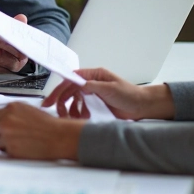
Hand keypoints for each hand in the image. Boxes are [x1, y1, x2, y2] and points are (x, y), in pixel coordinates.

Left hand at [0, 102, 82, 159]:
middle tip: (6, 138)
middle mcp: (6, 120)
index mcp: (10, 108)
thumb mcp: (27, 110)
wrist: (59, 136)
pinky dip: (9, 151)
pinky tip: (22, 147)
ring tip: (18, 142)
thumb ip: (10, 113)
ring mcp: (7, 134)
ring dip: (2, 143)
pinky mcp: (11, 148)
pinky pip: (3, 151)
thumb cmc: (47, 124)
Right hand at [42, 68, 174, 120]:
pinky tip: (81, 119)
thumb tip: (78, 85)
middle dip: (61, 100)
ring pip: (74, 100)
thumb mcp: (110, 88)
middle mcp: (91, 83)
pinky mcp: (96, 104)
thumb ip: (93, 86)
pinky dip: (78, 113)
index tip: (51, 97)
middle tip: (55, 110)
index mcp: (94, 75)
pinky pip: (82, 108)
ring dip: (71, 108)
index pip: (72, 78)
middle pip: (70, 90)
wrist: (141, 107)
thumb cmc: (129, 94)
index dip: (60, 87)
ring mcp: (93, 94)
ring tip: (74, 117)